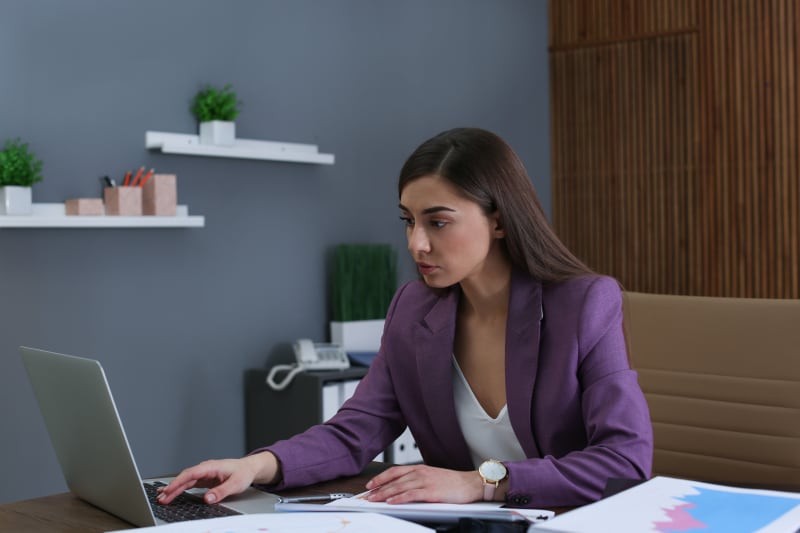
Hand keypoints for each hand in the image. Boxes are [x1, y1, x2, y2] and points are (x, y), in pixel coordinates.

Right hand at [157, 452, 278, 504]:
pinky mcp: (204, 479)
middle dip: (172, 487)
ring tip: (162, 498)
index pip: (191, 474)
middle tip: (161, 498)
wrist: (249, 468)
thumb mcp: (235, 484)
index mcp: (211, 467)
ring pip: (185, 480)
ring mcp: (204, 473)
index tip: (168, 490)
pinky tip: (171, 493)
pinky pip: (189, 483)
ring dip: (174, 489)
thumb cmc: (243, 473)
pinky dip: (180, 488)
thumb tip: (207, 498)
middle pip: (185, 477)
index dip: (178, 482)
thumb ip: (221, 491)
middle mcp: (205, 469)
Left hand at [364, 464, 482, 503]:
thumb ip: (417, 481)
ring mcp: (425, 482)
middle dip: (378, 488)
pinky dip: (400, 498)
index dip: (380, 478)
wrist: (470, 484)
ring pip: (400, 487)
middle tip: (366, 495)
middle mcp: (420, 473)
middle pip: (394, 480)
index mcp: (419, 468)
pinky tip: (391, 502)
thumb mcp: (431, 477)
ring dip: (384, 493)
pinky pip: (411, 494)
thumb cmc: (453, 483)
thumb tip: (402, 488)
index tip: (370, 484)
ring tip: (373, 499)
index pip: (394, 471)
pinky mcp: (431, 492)